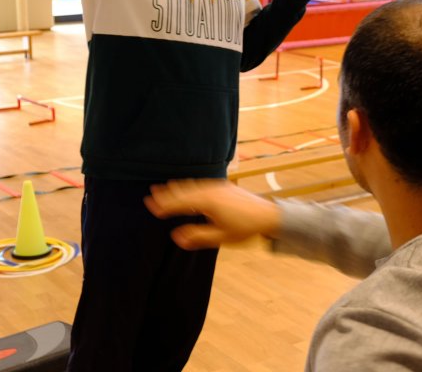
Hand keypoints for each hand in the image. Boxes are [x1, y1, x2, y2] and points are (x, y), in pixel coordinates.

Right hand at [145, 179, 281, 248]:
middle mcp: (212, 190)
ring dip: (179, 188)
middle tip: (151, 193)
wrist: (270, 215)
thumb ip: (198, 236)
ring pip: (194, 186)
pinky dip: (192, 186)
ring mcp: (219, 187)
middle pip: (185, 191)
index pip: (181, 202)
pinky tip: (190, 189)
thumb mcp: (221, 237)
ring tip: (166, 187)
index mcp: (208, 202)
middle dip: (168, 193)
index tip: (150, 205)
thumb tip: (177, 237)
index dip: (165, 204)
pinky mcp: (226, 187)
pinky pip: (203, 185)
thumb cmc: (246, 228)